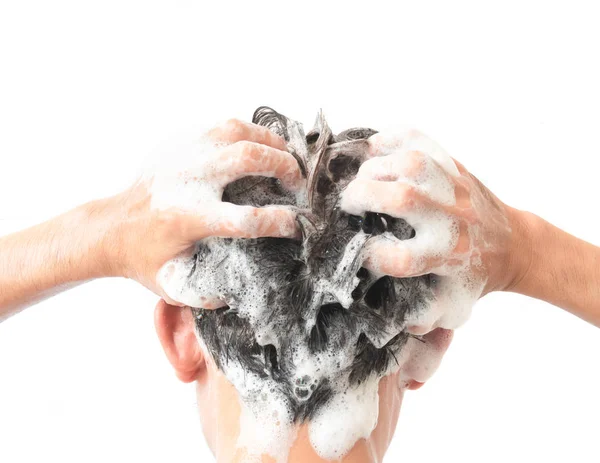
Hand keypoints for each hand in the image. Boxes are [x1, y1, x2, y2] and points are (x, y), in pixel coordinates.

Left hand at [98, 119, 302, 303]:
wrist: (110, 229)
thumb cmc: (145, 258)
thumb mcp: (176, 286)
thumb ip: (212, 292)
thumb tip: (247, 284)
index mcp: (188, 219)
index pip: (247, 218)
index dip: (281, 221)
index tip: (297, 225)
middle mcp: (186, 181)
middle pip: (247, 158)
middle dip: (283, 167)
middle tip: (297, 182)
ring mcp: (181, 156)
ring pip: (236, 131)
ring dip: (269, 142)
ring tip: (285, 157)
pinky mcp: (177, 144)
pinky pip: (222, 127)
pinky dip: (249, 133)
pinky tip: (259, 146)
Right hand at [341, 129, 525, 331]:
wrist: (513, 246)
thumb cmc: (473, 278)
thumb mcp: (451, 307)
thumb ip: (419, 316)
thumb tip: (381, 316)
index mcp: (445, 259)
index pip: (398, 258)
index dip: (368, 256)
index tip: (358, 254)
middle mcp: (449, 222)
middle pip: (402, 201)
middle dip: (364, 197)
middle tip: (348, 204)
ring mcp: (453, 190)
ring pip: (412, 165)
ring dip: (377, 167)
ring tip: (362, 177)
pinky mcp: (455, 168)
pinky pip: (424, 141)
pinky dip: (395, 136)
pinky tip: (377, 147)